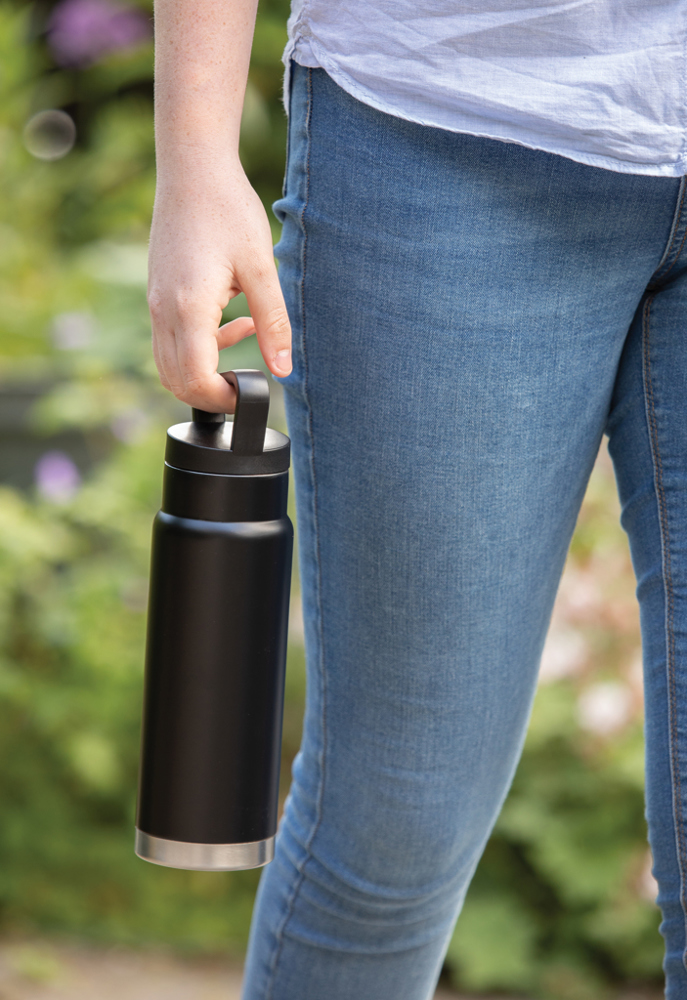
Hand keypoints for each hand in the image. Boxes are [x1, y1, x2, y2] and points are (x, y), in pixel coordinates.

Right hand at [147, 159, 290, 413]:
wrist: (193, 167)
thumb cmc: (228, 210)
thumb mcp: (261, 268)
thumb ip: (273, 323)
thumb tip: (284, 370)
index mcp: (188, 308)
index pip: (194, 379)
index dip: (222, 399)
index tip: (251, 394)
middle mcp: (162, 310)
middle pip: (175, 380)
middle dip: (211, 394)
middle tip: (248, 385)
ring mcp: (155, 302)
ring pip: (170, 362)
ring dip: (206, 369)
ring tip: (249, 344)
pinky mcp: (158, 293)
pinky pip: (172, 338)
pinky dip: (201, 345)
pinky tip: (236, 322)